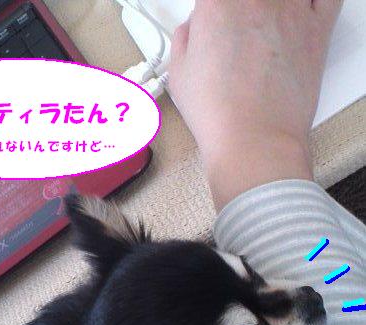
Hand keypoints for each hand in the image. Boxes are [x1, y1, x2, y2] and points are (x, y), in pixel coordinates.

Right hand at [168, 0, 342, 210]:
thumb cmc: (217, 112)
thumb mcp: (178, 73)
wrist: (254, 138)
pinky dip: (313, 1)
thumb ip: (185, 37)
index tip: (210, 25)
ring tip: (264, 27)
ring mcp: (291, 9)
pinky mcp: (318, 26)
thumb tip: (194, 28)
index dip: (210, 13)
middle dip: (239, 12)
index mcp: (215, 5)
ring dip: (272, 8)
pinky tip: (299, 12)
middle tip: (235, 35)